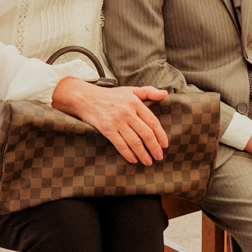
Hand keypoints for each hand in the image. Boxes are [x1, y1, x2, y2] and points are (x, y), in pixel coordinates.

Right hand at [51, 77, 168, 165]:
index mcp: (135, 102)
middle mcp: (127, 112)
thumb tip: (165, 94)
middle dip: (154, 147)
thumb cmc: (110, 95)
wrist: (86, 98)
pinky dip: (128, 154)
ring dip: (143, 154)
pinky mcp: (107, 130)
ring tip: (148, 161)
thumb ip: (148, 92)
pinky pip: (121, 145)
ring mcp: (117, 122)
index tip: (165, 144)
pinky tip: (134, 160)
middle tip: (159, 156)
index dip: (161, 135)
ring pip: (135, 141)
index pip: (152, 121)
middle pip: (146, 133)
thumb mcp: (130, 90)